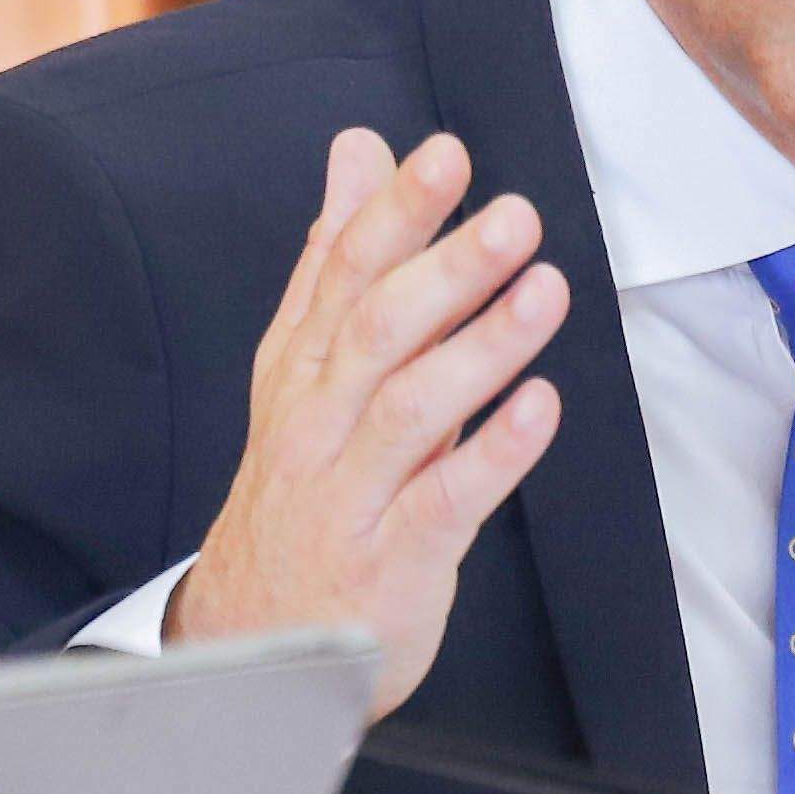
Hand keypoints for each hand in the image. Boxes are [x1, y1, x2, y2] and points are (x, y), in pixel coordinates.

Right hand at [168, 128, 567, 711]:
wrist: (250, 644)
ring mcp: (351, 493)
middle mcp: (319, 423)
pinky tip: (542, 407)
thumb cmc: (300, 489)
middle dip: (447, 268)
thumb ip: (339, 257)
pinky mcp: (392, 560)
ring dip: (481, 346)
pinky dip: (494, 453)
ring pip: (410, 408)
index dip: (395, 213)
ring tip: (543, 291)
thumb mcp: (306, 366)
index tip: (446, 155)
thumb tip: (359, 150)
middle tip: (514, 215)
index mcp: (303, 370)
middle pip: (376, 331)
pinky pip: (443, 501)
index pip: (342, 274)